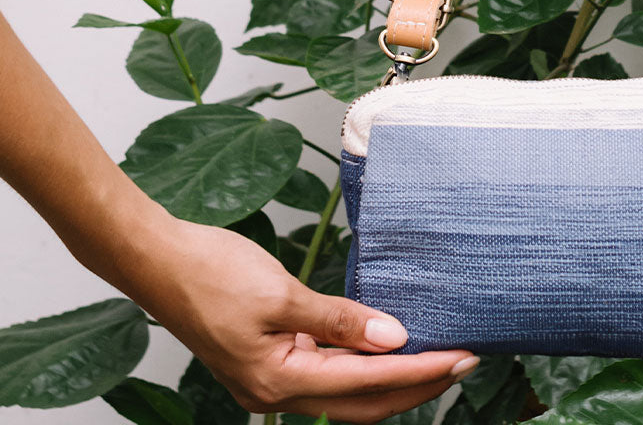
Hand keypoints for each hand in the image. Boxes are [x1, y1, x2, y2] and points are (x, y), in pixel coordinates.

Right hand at [137, 214, 475, 422]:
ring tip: (437, 354)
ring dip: (393, 377)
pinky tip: (385, 342)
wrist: (157, 260)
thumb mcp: (280, 293)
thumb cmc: (210, 272)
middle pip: (364, 401)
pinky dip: (362, 363)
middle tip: (466, 357)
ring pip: (347, 391)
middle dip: (418, 384)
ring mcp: (270, 378)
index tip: (463, 354)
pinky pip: (328, 371)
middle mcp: (275, 391)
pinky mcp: (268, 359)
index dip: (421, 370)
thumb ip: (340, 320)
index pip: (369, 382)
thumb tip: (395, 338)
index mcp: (277, 381)